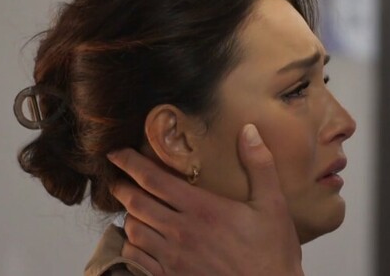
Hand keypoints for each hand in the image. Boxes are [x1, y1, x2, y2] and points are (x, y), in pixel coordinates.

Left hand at [108, 124, 303, 275]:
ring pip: (133, 231)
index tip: (116, 153)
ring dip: (129, 216)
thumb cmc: (272, 252)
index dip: (130, 164)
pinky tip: (139, 241)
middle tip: (118, 179)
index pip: (155, 180)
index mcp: (203, 209)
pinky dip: (131, 246)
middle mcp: (181, 232)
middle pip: (136, 204)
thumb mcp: (273, 204)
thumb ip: (260, 165)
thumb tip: (249, 131)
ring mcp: (173, 259)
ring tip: (133, 209)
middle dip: (122, 187)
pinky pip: (136, 259)